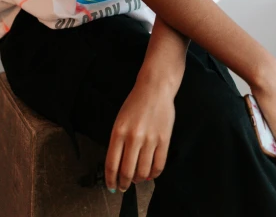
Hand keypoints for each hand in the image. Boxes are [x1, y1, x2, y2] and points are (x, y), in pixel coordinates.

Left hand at [104, 77, 175, 192]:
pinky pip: (159, 166)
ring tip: (137, 179)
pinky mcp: (164, 140)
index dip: (111, 180)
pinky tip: (150, 174)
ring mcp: (150, 140)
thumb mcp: (119, 120)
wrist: (154, 89)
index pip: (112, 164)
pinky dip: (153, 175)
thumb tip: (118, 166)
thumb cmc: (135, 104)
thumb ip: (118, 142)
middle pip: (127, 171)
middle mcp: (133, 137)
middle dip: (124, 183)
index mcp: (118, 132)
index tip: (111, 186)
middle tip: (124, 186)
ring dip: (139, 180)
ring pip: (143, 172)